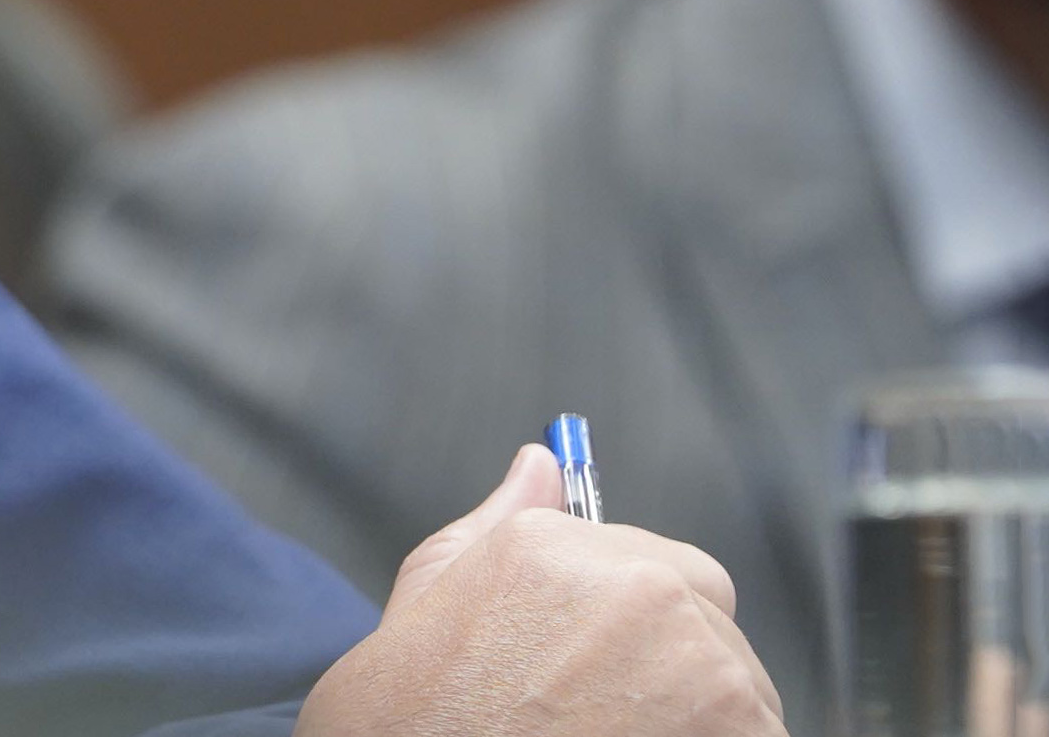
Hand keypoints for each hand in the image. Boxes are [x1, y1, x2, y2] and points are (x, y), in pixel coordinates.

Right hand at [295, 442, 781, 736]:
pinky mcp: (743, 734)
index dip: (628, 614)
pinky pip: (759, 733)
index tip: (608, 652)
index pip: (653, 560)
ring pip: (740, 682)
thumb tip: (539, 465)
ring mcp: (703, 669)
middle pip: (706, 611)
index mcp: (558, 546)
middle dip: (673, 653)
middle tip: (605, 706)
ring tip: (615, 735)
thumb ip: (497, 522)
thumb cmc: (415, 713)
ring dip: (700, 711)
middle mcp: (642, 591)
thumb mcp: (429, 598)